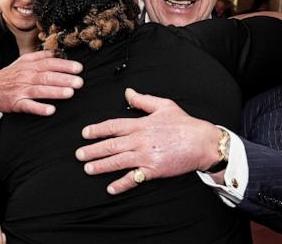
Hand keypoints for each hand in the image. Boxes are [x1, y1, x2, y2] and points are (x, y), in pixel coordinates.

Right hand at [0, 50, 82, 116]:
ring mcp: (21, 90)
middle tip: (79, 82)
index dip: (65, 65)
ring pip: (40, 90)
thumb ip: (40, 56)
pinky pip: (29, 106)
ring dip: (55, 92)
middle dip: (64, 79)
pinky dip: (40, 108)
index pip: (49, 63)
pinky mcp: (17, 103)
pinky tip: (51, 110)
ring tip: (70, 93)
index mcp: (30, 65)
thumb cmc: (11, 75)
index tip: (79, 68)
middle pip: (47, 76)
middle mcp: (26, 76)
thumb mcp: (24, 61)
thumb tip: (56, 52)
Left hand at [75, 88, 220, 194]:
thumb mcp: (163, 105)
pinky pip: (134, 178)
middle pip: (111, 145)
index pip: (113, 126)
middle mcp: (140, 140)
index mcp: (140, 124)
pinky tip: (110, 187)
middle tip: (79, 154)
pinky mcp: (153, 171)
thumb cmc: (183, 123)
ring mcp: (146, 157)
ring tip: (88, 168)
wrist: (202, 142)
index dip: (97, 129)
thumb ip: (142, 100)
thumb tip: (127, 93)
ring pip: (118, 161)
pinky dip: (121, 184)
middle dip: (93, 150)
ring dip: (101, 165)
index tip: (85, 133)